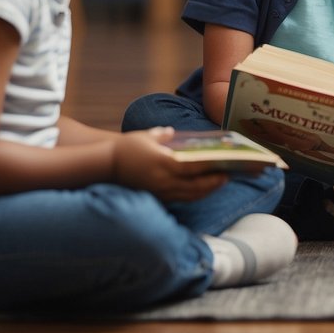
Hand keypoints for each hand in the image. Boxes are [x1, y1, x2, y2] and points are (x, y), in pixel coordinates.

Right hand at [112, 127, 229, 202]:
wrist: (105, 166)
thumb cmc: (127, 148)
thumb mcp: (146, 136)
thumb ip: (163, 135)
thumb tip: (173, 133)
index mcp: (163, 164)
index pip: (193, 169)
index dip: (211, 171)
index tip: (226, 168)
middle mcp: (163, 181)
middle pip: (195, 187)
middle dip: (213, 183)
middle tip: (228, 177)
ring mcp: (160, 192)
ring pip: (189, 196)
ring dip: (206, 191)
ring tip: (219, 183)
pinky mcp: (157, 197)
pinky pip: (180, 199)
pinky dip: (193, 195)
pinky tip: (201, 190)